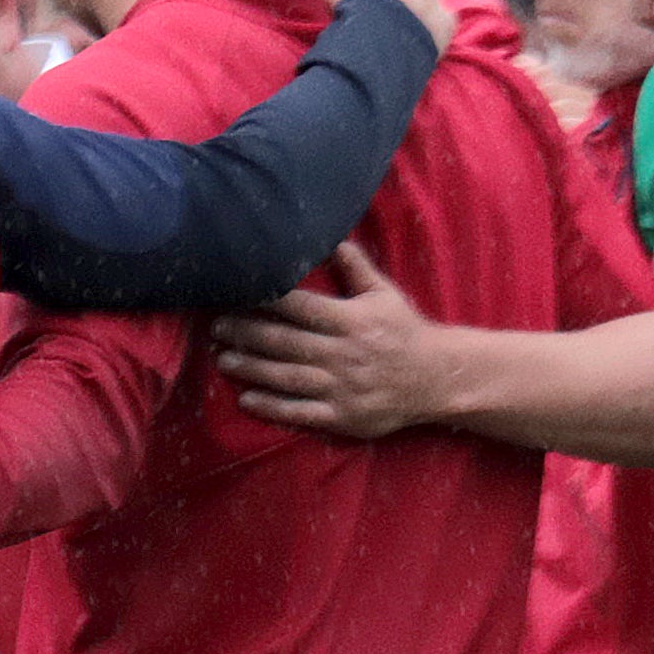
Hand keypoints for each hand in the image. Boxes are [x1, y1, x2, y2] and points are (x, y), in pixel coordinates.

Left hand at [211, 245, 444, 440]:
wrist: (438, 379)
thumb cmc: (404, 332)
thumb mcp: (384, 296)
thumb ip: (356, 268)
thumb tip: (332, 237)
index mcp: (350, 321)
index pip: (300, 307)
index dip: (265, 300)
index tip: (235, 293)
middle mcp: (343, 354)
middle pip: (284, 342)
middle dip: (246, 334)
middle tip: (215, 327)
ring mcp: (342, 387)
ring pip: (286, 377)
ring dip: (251, 368)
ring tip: (222, 358)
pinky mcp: (343, 416)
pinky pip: (301, 412)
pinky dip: (272, 406)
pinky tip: (246, 399)